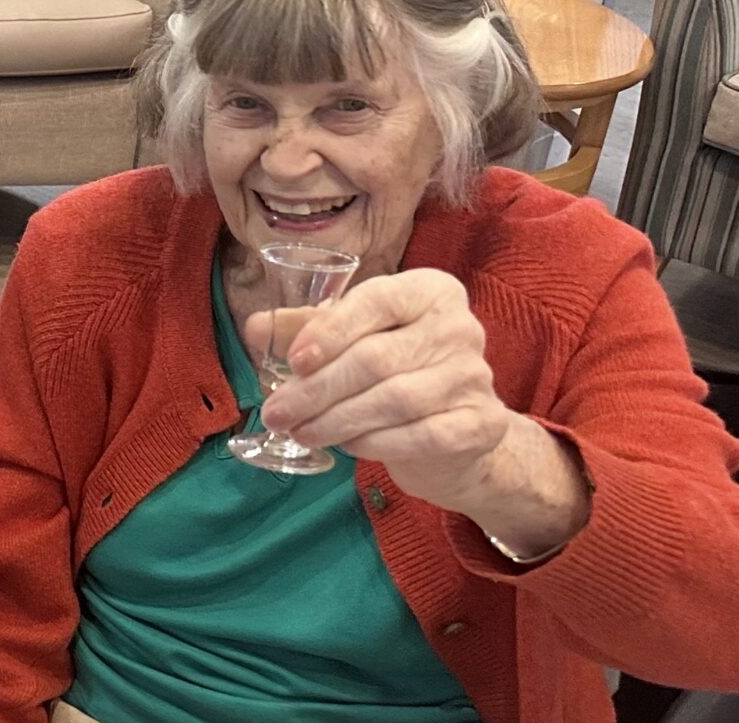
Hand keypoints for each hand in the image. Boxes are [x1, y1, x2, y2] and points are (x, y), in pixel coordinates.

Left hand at [251, 269, 518, 512]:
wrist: (460, 432)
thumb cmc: (397, 371)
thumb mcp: (356, 338)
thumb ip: (307, 328)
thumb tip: (256, 328)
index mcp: (429, 291)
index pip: (377, 301)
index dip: (330, 330)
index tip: (294, 361)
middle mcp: (459, 328)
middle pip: (376, 358)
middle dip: (317, 389)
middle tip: (276, 412)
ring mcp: (474, 376)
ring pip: (393, 400)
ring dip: (335, 420)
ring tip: (299, 431)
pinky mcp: (482, 424)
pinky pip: (418, 436)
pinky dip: (372, 442)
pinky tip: (344, 446)